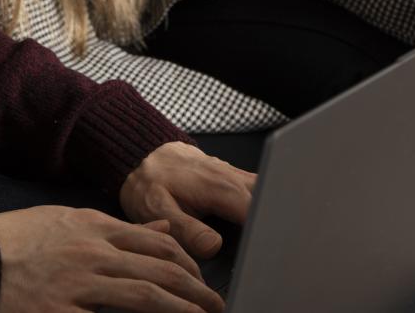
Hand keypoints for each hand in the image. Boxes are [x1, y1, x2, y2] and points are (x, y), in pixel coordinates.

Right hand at [0, 207, 221, 312]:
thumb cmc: (15, 241)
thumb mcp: (65, 220)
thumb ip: (114, 227)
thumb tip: (160, 225)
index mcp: (93, 226)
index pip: (156, 241)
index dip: (186, 263)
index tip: (201, 280)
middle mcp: (91, 251)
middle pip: (159, 268)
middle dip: (196, 290)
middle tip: (217, 306)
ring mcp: (77, 284)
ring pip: (144, 295)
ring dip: (180, 309)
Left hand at [119, 141, 256, 258]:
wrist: (145, 155)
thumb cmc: (149, 182)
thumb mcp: (158, 210)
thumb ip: (188, 230)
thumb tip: (214, 246)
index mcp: (221, 188)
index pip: (258, 215)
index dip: (261, 239)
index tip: (257, 258)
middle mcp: (234, 179)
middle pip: (270, 206)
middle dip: (269, 232)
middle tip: (259, 258)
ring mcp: (237, 176)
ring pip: (267, 197)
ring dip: (266, 218)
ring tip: (255, 246)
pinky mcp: (235, 178)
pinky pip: (258, 192)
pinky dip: (259, 210)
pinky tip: (248, 230)